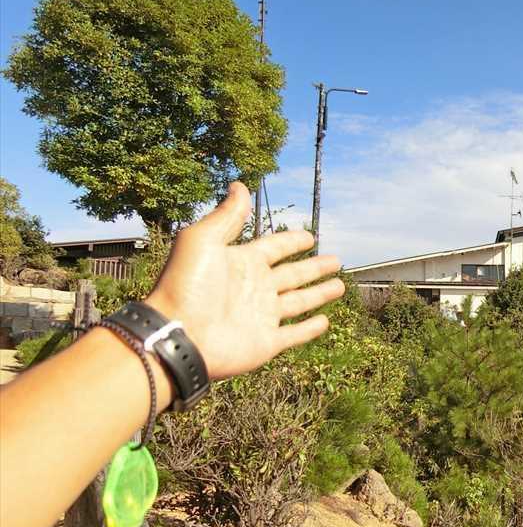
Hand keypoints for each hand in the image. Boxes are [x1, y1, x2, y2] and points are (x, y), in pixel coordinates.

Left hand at [145, 182, 343, 379]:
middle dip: (315, 268)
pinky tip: (324, 322)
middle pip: (293, 274)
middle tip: (335, 260)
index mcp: (243, 262)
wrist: (179, 334)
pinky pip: (294, 334)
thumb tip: (240, 185)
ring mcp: (262, 316)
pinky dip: (309, 329)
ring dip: (319, 294)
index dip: (292, 241)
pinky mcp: (267, 342)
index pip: (275, 248)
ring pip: (299, 302)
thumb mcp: (203, 240)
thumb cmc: (186, 285)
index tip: (310, 236)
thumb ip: (227, 215)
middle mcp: (255, 288)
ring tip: (340, 286)